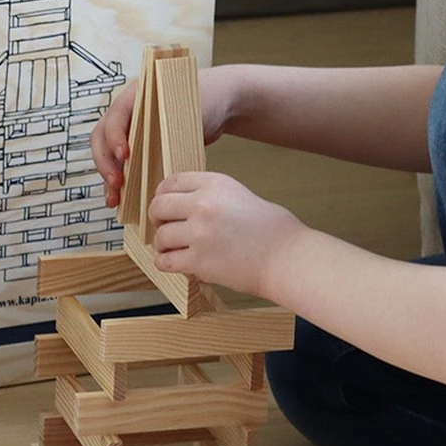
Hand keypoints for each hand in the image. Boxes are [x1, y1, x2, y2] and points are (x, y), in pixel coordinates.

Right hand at [90, 63, 247, 209]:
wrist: (220, 102)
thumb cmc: (205, 98)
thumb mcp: (186, 108)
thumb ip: (168, 125)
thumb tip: (155, 150)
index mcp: (134, 97)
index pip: (114, 118)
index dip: (115, 138)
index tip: (125, 155)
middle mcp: (127, 114)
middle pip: (102, 138)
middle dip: (105, 162)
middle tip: (116, 183)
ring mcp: (131, 131)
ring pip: (108, 154)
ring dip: (107, 176)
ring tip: (114, 199)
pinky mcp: (139, 147)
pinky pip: (121, 164)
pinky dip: (118, 181)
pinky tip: (121, 199)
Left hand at [148, 171, 304, 297]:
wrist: (288, 258)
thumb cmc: (272, 231)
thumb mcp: (239, 196)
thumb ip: (209, 195)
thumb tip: (180, 202)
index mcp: (215, 184)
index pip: (171, 182)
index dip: (162, 195)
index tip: (165, 207)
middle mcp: (204, 204)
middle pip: (158, 207)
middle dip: (157, 219)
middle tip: (165, 228)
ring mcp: (200, 233)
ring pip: (160, 237)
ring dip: (164, 246)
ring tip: (176, 250)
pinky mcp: (198, 261)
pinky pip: (165, 261)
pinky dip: (167, 264)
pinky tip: (179, 264)